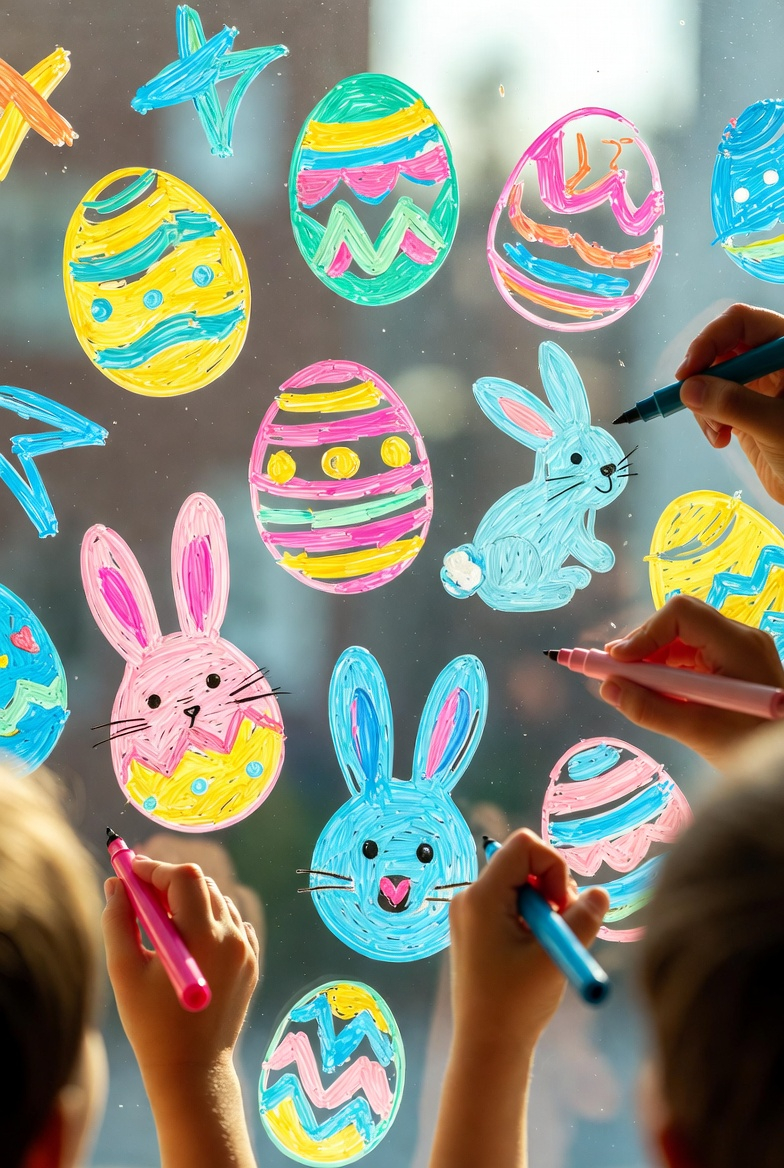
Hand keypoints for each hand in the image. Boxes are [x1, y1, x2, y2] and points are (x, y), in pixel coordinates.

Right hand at [102, 858, 258, 1167]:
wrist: (192, 1070)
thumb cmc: (151, 1024)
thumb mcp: (125, 971)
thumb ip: (118, 921)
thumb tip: (116, 885)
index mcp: (202, 936)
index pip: (183, 877)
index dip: (154, 868)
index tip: (129, 870)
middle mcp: (231, 936)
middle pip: (202, 883)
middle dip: (168, 882)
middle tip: (140, 894)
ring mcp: (245, 948)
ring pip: (217, 901)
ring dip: (188, 902)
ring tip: (161, 923)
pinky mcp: (251, 961)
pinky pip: (230, 923)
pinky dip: (209, 921)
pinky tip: (188, 942)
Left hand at [428, 832, 606, 1167]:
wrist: (486, 1048)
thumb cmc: (517, 1004)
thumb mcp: (555, 956)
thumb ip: (582, 920)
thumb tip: (600, 893)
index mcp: (482, 896)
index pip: (524, 845)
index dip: (554, 866)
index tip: (562, 905)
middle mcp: (470, 897)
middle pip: (522, 862)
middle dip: (551, 888)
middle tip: (561, 927)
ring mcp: (471, 912)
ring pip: (520, 883)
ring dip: (545, 906)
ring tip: (548, 945)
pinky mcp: (476, 927)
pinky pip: (511, 902)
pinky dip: (532, 918)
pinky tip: (534, 952)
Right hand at [601, 594, 783, 766]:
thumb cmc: (754, 749)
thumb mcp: (698, 732)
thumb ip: (650, 709)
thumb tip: (608, 688)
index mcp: (738, 646)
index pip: (681, 614)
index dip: (645, 632)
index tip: (618, 661)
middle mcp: (740, 638)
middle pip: (679, 621)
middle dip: (643, 645)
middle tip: (615, 673)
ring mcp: (737, 649)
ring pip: (681, 637)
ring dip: (652, 659)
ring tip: (633, 687)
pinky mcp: (732, 662)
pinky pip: (691, 654)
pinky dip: (668, 670)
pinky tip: (657, 692)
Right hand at [676, 303, 783, 502]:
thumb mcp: (775, 425)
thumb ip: (734, 403)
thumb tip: (689, 389)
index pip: (742, 323)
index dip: (711, 340)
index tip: (689, 372)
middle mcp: (772, 362)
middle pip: (722, 348)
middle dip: (703, 376)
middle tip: (691, 401)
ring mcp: (759, 386)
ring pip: (712, 378)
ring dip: (704, 405)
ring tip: (717, 433)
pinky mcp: (746, 410)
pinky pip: (714, 404)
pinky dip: (708, 420)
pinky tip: (721, 439)